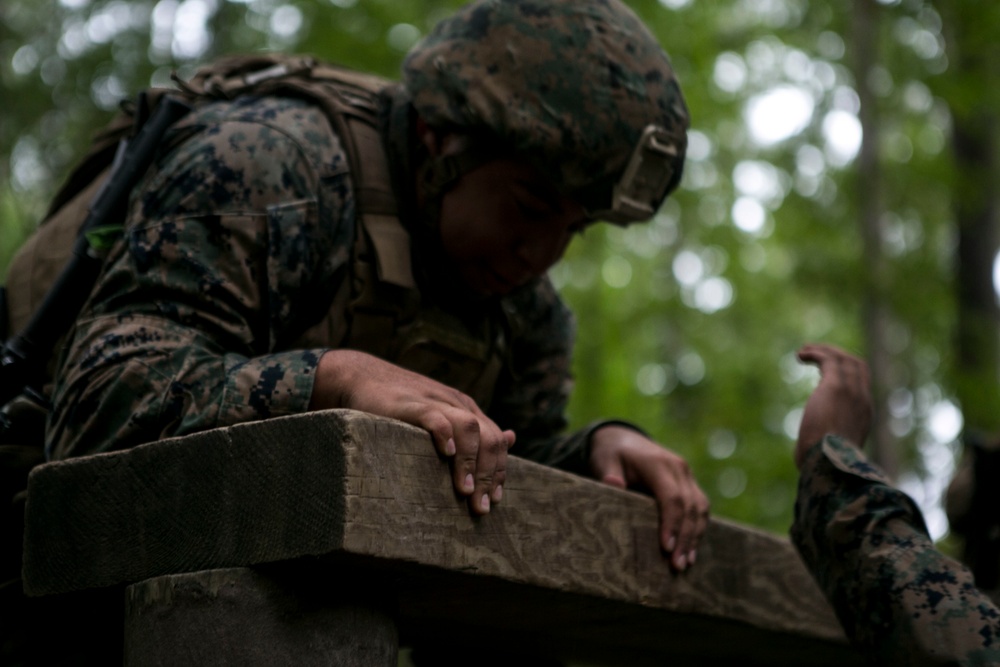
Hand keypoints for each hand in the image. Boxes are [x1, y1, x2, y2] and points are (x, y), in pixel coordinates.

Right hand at [310, 349, 512, 514]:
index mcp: (466, 409)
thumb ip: (477, 429)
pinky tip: (447, 453)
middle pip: (488, 438)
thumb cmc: (401, 404)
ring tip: (465, 490)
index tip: (495, 500)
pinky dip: (444, 434)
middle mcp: (456, 404)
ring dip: (471, 462)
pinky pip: (434, 416)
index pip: (496, 440)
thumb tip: (512, 439)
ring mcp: (434, 401)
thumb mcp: (445, 413)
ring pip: (469, 428)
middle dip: (489, 475)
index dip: (499, 471)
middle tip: (481, 507)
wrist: (362, 376)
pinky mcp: (409, 403)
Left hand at [590, 425, 709, 570]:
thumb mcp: (604, 460)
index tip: (666, 548)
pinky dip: (698, 529)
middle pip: (690, 506)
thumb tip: (613, 484)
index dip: (671, 523)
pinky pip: (700, 508)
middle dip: (685, 537)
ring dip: (695, 537)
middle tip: (677, 566)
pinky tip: (691, 551)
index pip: (671, 497)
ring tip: (685, 564)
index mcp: (658, 463)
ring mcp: (687, 475)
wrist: (624, 439)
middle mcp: (678, 468)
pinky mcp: (690, 484)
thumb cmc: (612, 454)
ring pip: (700, 508)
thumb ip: (608, 473)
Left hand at [795, 344, 871, 468]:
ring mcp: (852, 391)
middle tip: (815, 353)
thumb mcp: (826, 453)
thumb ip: (820, 448)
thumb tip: (802, 458)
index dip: (844, 375)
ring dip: (824, 350)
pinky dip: (816, 353)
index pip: (860, 385)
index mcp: (863, 415)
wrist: (830, 464)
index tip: (822, 374)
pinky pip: (829, 359)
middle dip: (837, 355)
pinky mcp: (836, 386)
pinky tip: (800, 355)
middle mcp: (862, 400)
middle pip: (857, 366)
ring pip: (844, 358)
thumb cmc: (823, 465)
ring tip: (804, 351)